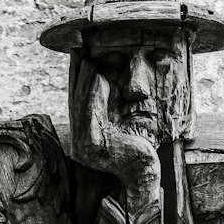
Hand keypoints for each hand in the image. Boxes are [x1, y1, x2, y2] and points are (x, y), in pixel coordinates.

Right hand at [70, 54, 160, 208]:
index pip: (78, 102)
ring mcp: (84, 143)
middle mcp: (79, 140)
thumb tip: (104, 76)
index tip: (80, 56)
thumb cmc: (140, 144)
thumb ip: (110, 104)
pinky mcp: (95, 143)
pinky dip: (94, 92)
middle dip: (79, 74)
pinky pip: (92, 112)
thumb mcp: (122, 119)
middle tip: (81, 51)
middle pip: (77, 100)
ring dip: (85, 79)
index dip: (78, 78)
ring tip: (89, 59)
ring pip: (82, 104)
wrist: (146, 171)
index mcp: (84, 135)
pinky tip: (98, 76)